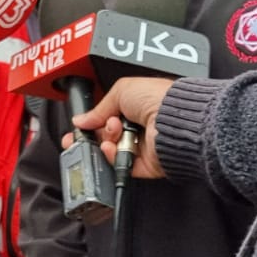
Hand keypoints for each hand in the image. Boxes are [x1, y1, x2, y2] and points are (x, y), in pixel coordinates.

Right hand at [59, 77, 176, 180]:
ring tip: (115, 132)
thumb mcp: (121, 90)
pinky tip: (112, 147)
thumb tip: (81, 119)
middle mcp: (140, 127)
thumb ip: (98, 107)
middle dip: (97, 132)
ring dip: (106, 141)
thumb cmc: (159, 98)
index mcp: (136, 107)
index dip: (92, 122)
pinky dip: (112, 157)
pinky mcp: (145, 165)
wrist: (176, 120)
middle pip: (107, 136)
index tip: (81, 126)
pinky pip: (120, 166)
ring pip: (111, 151)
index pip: (107, 117)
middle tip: (94, 129)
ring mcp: (142, 147)